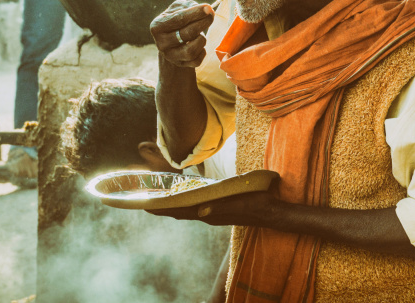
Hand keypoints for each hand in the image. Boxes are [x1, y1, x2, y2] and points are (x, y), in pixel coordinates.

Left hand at [148, 190, 278, 227]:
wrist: (271, 213)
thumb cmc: (257, 205)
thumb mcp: (241, 203)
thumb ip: (221, 208)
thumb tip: (200, 211)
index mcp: (210, 213)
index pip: (180, 211)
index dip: (162, 208)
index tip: (145, 204)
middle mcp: (208, 215)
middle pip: (179, 211)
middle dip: (161, 207)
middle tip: (143, 202)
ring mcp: (212, 213)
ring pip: (186, 211)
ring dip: (171, 207)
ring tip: (157, 201)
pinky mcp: (217, 210)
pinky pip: (194, 208)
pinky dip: (183, 205)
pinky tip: (181, 200)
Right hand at [150, 0, 214, 67]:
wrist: (173, 41)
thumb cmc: (177, 21)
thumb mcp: (178, 9)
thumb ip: (189, 6)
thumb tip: (206, 10)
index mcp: (157, 26)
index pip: (178, 19)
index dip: (195, 13)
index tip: (208, 8)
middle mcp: (161, 43)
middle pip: (187, 34)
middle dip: (203, 23)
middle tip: (211, 15)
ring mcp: (170, 56)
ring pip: (191, 50)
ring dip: (202, 39)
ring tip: (201, 33)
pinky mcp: (180, 64)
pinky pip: (197, 61)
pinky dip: (202, 51)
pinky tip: (200, 44)